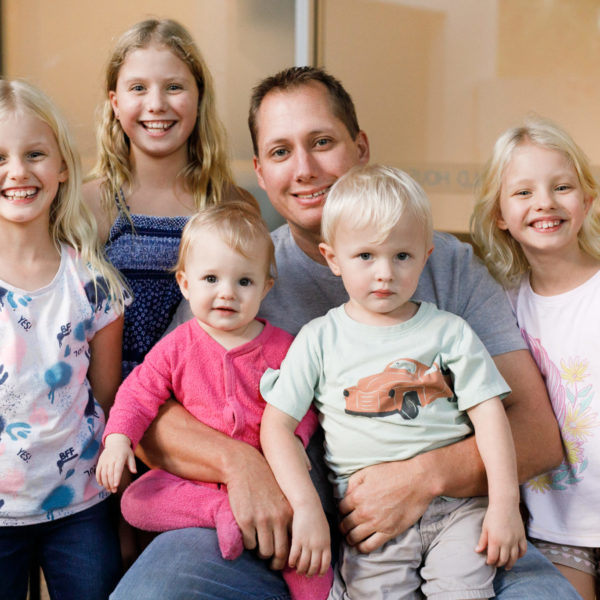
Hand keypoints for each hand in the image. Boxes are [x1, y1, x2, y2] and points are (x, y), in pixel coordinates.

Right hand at [96, 433, 136, 492]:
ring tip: (109, 489)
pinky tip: (102, 484)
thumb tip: (135, 472)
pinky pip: (98, 472)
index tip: (116, 485)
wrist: (116, 443)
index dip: (116, 477)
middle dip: (111, 483)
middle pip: (109, 473)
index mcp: (120, 458)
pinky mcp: (100, 462)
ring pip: (103, 474)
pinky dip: (99, 479)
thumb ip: (132, 464)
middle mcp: (111, 459)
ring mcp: (104, 461)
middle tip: (114, 491)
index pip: (117, 469)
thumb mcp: (131, 456)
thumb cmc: (125, 451)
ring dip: (105, 483)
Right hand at [225, 443, 292, 569]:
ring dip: (261, 553)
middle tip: (271, 563)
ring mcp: (261, 520)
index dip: (289, 554)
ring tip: (259, 548)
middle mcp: (277, 518)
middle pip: (280, 552)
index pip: (294, 543)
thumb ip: (288, 514)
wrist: (244, 466)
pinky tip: (248, 536)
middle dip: (276, 562)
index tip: (284, 556)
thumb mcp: (282, 496)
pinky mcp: (245, 520)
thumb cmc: (264, 481)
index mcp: (289, 512)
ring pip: (264, 551)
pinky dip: (248, 544)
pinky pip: (249, 543)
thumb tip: (293, 538)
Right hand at [289, 506, 330, 576]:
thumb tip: (322, 551)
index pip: (325, 563)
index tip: (318, 574)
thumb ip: (324, 541)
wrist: (308, 504)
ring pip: (303, 564)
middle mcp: (317, 546)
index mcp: (326, 543)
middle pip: (314, 566)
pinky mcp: (297, 540)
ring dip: (300, 569)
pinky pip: (294, 556)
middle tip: (305, 574)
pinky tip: (289, 563)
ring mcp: (307, 543)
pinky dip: (292, 562)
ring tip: (297, 569)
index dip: (321, 571)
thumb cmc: (316, 515)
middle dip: (309, 573)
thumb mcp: (324, 529)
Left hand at [339, 457, 433, 552]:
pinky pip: (370, 546)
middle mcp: (364, 512)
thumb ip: (353, 483)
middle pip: (346, 525)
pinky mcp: (388, 532)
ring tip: (351, 537)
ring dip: (350, 538)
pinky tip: (361, 545)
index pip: (340, 509)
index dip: (342, 511)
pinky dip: (362, 548)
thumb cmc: (393, 473)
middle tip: (345, 526)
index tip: (345, 513)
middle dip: (344, 526)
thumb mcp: (368, 471)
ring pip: (354, 537)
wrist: (417, 481)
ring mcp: (376, 523)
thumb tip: (346, 494)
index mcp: (357, 496)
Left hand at [476, 502, 526, 569]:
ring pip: (514, 558)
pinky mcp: (522, 536)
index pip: (493, 557)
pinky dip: (520, 555)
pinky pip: (523, 550)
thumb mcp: (485, 528)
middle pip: (504, 559)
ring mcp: (515, 540)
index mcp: (495, 540)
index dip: (490, 562)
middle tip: (496, 564)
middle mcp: (506, 542)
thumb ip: (482, 541)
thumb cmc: (492, 515)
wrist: (505, 505)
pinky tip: (516, 557)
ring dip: (510, 563)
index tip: (488, 562)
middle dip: (499, 564)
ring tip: (506, 566)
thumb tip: (477, 551)